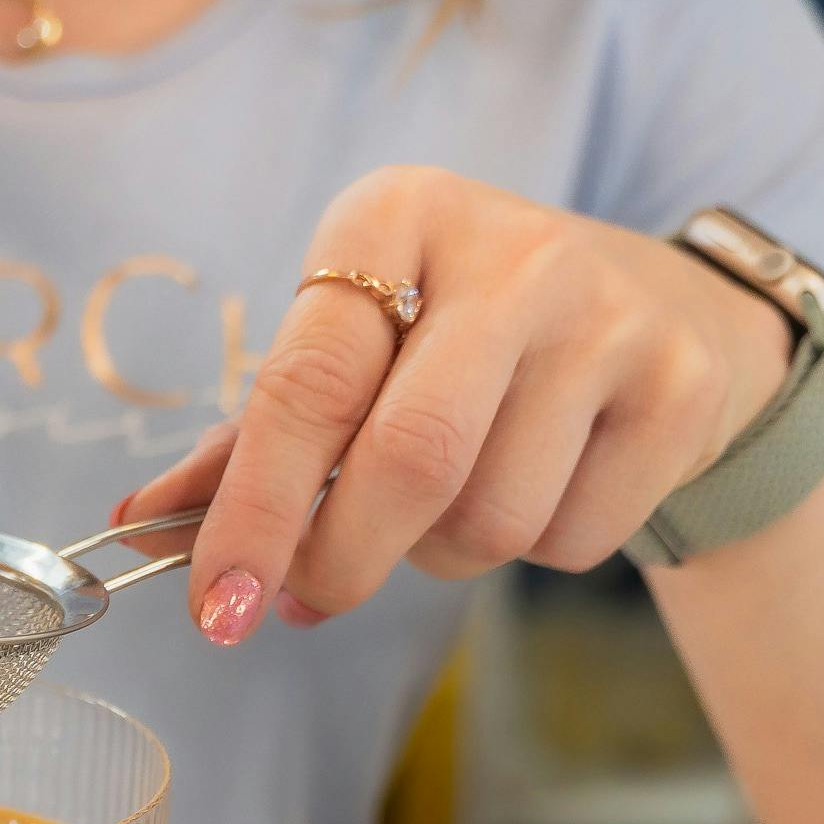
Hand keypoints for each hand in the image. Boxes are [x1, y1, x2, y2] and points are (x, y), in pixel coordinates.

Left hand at [112, 170, 794, 637]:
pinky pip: (571, 539)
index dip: (253, 512)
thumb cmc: (462, 336)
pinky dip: (535, 550)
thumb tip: (142, 520)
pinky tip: (542, 484)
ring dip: (442, 554)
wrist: (666, 311)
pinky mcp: (681, 385)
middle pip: (407, 460)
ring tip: (449, 501)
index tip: (216, 607)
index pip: (306, 382)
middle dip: (339, 560)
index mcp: (395, 215)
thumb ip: (254, 435)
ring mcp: (609, 314)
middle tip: (307, 602)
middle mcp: (510, 251)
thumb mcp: (360, 344)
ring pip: (490, 517)